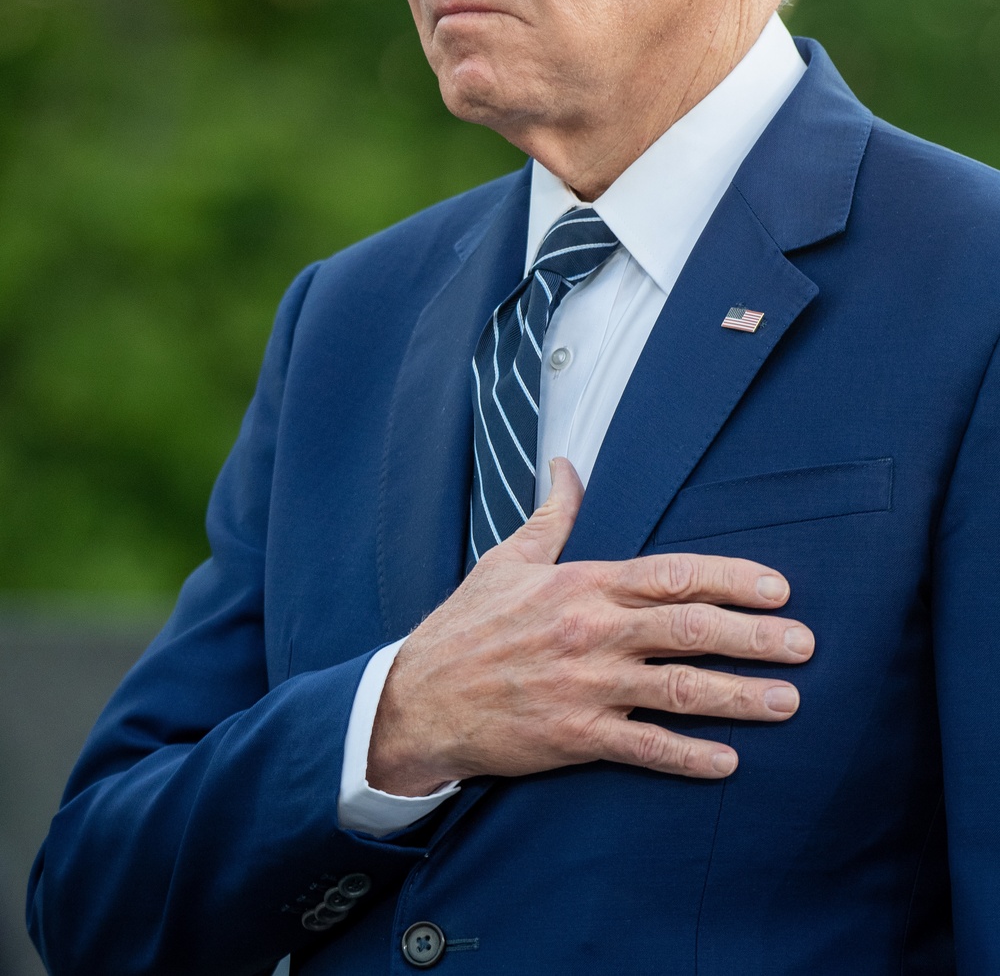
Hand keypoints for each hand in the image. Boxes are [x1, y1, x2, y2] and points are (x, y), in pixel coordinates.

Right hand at [367, 457, 813, 794]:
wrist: (418, 699)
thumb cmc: (466, 625)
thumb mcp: (508, 558)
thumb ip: (551, 514)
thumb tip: (565, 466)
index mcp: (582, 583)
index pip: (672, 574)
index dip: (731, 579)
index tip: (777, 588)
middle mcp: (592, 631)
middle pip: (690, 630)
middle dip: (756, 636)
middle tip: (805, 645)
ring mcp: (585, 686)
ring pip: (679, 690)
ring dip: (740, 696)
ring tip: (789, 702)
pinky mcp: (574, 736)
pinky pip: (643, 747)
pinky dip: (688, 755)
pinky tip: (728, 762)